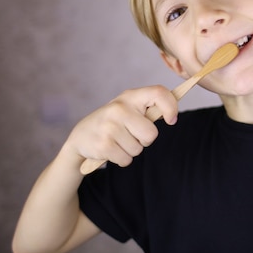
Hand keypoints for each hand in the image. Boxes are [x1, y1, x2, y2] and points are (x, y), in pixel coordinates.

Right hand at [64, 85, 178, 167]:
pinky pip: (127, 160)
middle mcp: (119, 108)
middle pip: (151, 134)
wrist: (80, 138)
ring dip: (131, 150)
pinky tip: (110, 150)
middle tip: (130, 135)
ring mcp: (109, 126)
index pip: (159, 93)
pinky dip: (122, 159)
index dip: (171, 107)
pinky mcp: (103, 144)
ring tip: (117, 141)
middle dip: (145, 140)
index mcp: (130, 96)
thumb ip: (148, 109)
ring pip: (138, 149)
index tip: (172, 120)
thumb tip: (172, 114)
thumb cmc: (114, 123)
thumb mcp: (129, 109)